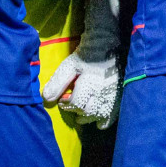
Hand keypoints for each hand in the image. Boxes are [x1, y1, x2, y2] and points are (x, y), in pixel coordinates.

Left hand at [41, 0, 121, 126]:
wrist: (108, 44)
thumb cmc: (86, 55)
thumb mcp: (69, 66)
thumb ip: (58, 82)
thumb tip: (46, 99)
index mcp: (90, 83)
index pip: (76, 103)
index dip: (66, 104)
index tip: (62, 99)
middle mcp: (103, 91)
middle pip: (88, 111)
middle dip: (76, 111)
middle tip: (71, 104)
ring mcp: (113, 95)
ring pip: (100, 115)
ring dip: (88, 117)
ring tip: (81, 113)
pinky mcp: (119, 95)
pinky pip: (113, 114)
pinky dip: (105, 121)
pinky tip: (98, 122)